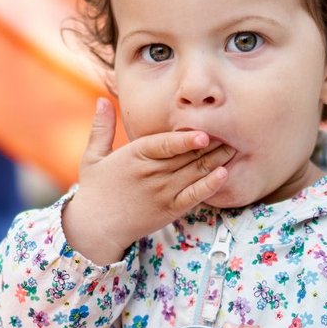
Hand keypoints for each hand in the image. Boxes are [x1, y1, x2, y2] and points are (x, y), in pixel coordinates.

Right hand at [62, 98, 234, 263]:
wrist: (96, 228)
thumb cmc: (95, 189)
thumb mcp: (92, 156)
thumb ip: (101, 127)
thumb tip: (101, 99)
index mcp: (134, 156)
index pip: (163, 145)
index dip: (185, 140)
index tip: (203, 133)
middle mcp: (151, 174)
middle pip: (185, 156)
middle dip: (210, 144)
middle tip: (232, 130)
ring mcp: (162, 193)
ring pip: (194, 173)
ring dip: (216, 159)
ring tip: (234, 147)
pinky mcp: (170, 209)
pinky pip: (194, 196)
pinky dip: (209, 186)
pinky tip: (223, 175)